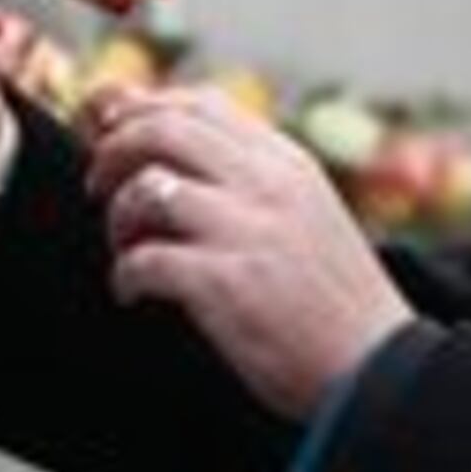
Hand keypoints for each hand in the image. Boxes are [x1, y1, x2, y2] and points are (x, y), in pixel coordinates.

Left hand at [84, 84, 413, 420]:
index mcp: (288, 164)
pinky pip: (145, 259)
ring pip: (148, 190)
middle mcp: (268, 185)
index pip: (202, 104)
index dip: (143, 109)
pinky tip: (131, 292)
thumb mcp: (307, 215)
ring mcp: (247, 232)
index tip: (110, 129)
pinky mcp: (226, 284)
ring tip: (124, 248)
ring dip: (118, 218)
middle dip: (112, 150)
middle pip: (163, 130)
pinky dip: (124, 275)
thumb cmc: (334, 300)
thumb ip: (251, 179)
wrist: (375, 367)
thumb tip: (173, 147)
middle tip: (95, 184)